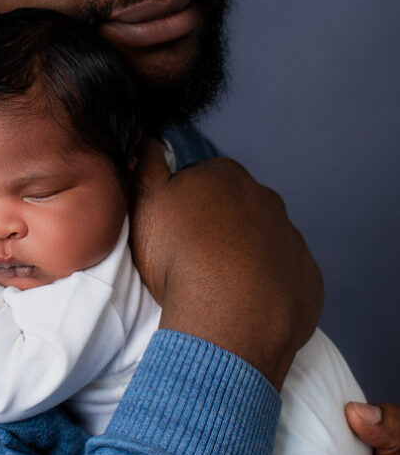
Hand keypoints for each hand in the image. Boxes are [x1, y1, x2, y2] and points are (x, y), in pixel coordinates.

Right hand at [130, 142, 322, 388]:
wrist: (228, 320)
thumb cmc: (180, 256)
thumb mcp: (146, 200)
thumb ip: (146, 160)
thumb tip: (147, 133)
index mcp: (226, 175)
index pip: (201, 179)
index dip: (183, 204)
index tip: (171, 230)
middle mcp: (266, 199)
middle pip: (236, 208)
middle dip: (218, 227)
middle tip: (192, 259)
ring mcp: (291, 239)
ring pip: (264, 242)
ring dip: (245, 257)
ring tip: (218, 288)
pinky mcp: (308, 278)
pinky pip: (286, 277)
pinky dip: (268, 287)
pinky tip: (246, 305)